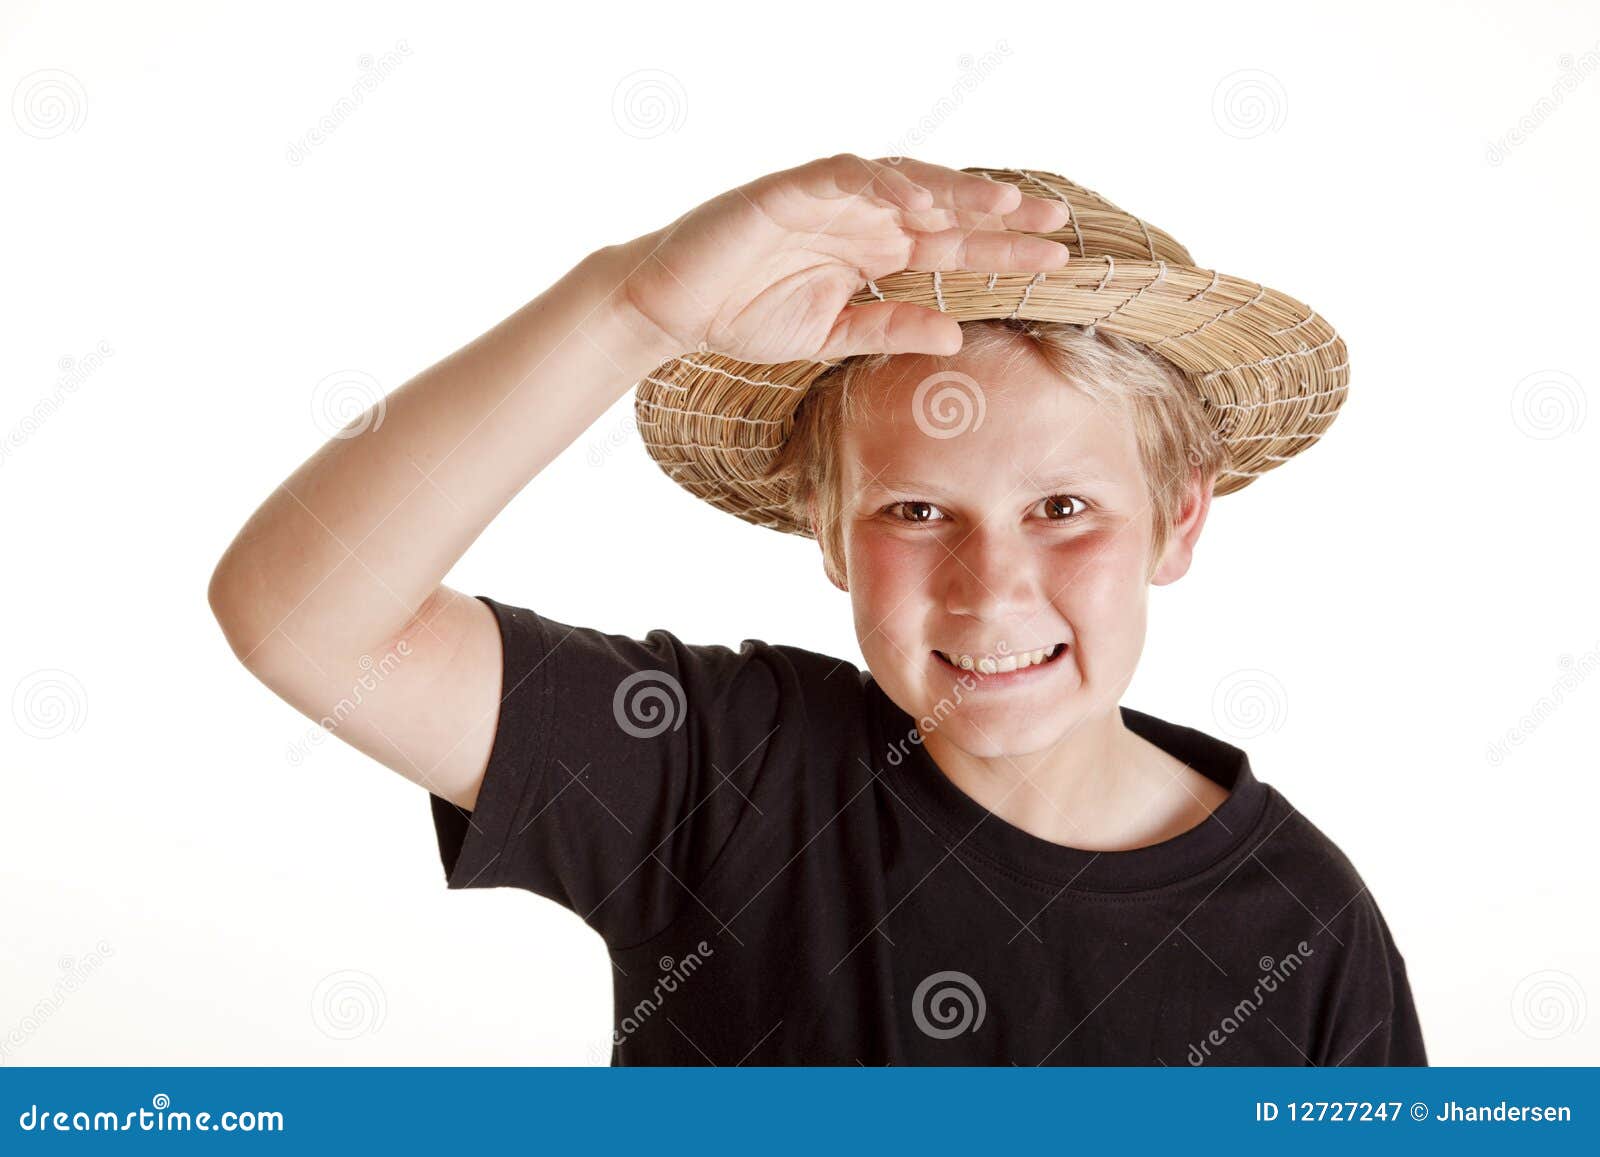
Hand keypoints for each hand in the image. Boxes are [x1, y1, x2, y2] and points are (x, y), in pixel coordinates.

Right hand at [615, 153, 1071, 364]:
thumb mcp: (830, 334)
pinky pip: (843, 174)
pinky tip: (917, 200)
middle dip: (998, 210)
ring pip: (902, 179)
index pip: (950, 242)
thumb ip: (889, 329)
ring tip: (1002, 204)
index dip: (1002, 246)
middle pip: (942, 205)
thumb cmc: (744, 315)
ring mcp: (826, 199)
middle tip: (1054, 220)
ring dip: (953, 189)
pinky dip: (880, 182)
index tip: (1055, 258)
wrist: (672, 308)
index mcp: (872, 250)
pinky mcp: (789, 189)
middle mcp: (859, 218)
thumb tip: (955, 336)